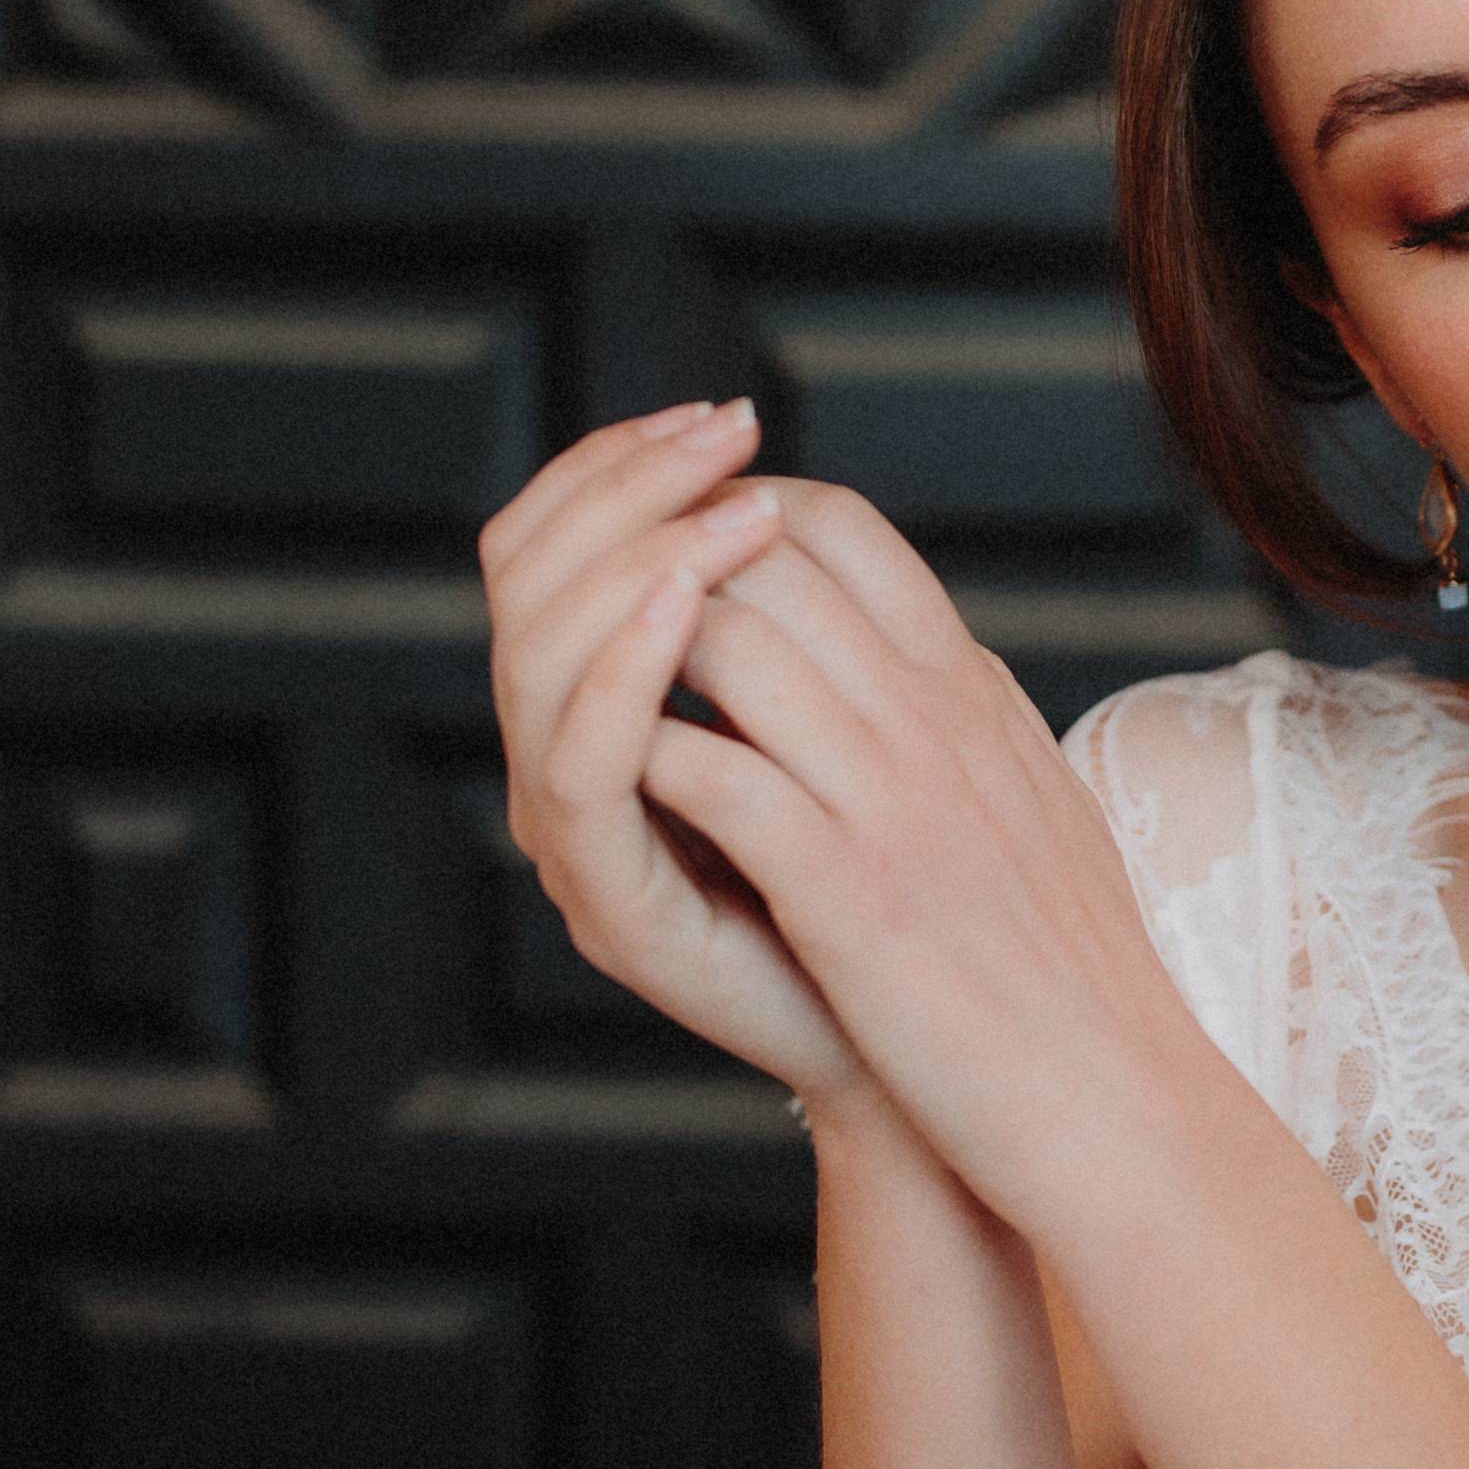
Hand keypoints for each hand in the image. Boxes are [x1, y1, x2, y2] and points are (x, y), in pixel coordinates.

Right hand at [479, 402, 857, 1103]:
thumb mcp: (851, 724)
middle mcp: (570, 766)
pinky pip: (581, 767)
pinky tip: (689, 602)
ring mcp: (580, 843)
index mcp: (610, 710)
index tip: (721, 416)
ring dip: (634, 565)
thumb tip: (785, 494)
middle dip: (623, 491)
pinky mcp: (613, 909)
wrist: (942, 1052)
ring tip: (732, 516)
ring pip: (534, 662)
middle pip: (525, 583)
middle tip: (723, 443)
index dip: (619, 467)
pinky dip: (624, 671)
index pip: (556, 547)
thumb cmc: (907, 884)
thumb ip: (791, 629)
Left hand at [646, 477, 1192, 1227]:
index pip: (835, 526)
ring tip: (587, 716)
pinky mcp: (848, 891)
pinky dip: (644, 765)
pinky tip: (614, 802)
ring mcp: (891, 796)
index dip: (728, 525)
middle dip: (655, 579)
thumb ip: (964, 725)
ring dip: (634, 665)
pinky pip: (711, 775)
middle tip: (592, 642)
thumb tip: (922, 668)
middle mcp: (933, 716)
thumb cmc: (1072, 974)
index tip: (672, 575)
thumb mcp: (1031, 802)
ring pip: (725, 642)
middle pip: (762, 560)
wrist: (1118, 1098)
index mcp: (970, 689)